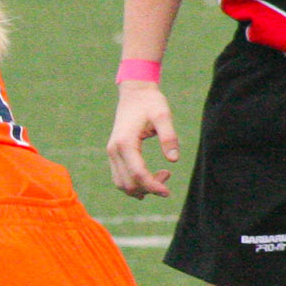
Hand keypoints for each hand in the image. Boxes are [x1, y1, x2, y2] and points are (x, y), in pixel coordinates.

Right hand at [106, 83, 180, 197]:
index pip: (138, 174)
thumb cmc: (150, 102)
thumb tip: (174, 160)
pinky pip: (120, 177)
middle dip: (148, 188)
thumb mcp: (164, 116)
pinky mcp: (114, 153)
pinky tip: (150, 175)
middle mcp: (114, 150)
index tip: (168, 192)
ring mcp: (112, 152)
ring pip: (121, 184)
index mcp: (125, 143)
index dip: (153, 186)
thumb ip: (169, 137)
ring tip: (161, 176)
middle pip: (128, 183)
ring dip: (141, 188)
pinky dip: (134, 183)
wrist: (134, 92)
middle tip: (167, 177)